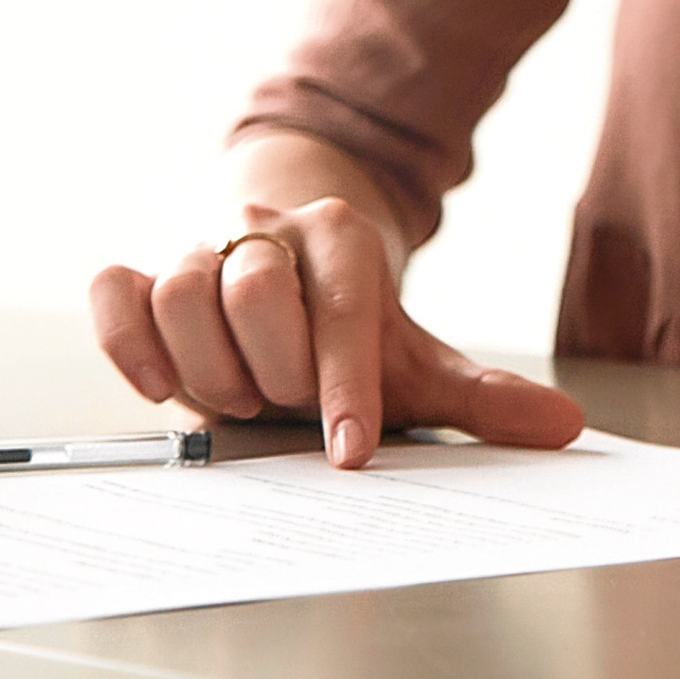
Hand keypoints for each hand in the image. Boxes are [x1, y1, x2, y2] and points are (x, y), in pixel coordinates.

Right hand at [87, 195, 584, 467]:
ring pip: (182, 290)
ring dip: (206, 363)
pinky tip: (161, 385)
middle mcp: (268, 228)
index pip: (347, 307)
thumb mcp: (415, 356)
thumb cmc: (349, 322)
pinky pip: (115, 291)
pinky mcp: (142, 269)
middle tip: (283, 403)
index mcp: (345, 236)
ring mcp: (199, 244)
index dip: (347, 384)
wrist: (287, 254)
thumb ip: (483, 396)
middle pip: (256, 286)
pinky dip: (130, 340)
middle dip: (273, 366)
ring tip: (237, 398)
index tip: (351, 450)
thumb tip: (564, 426)